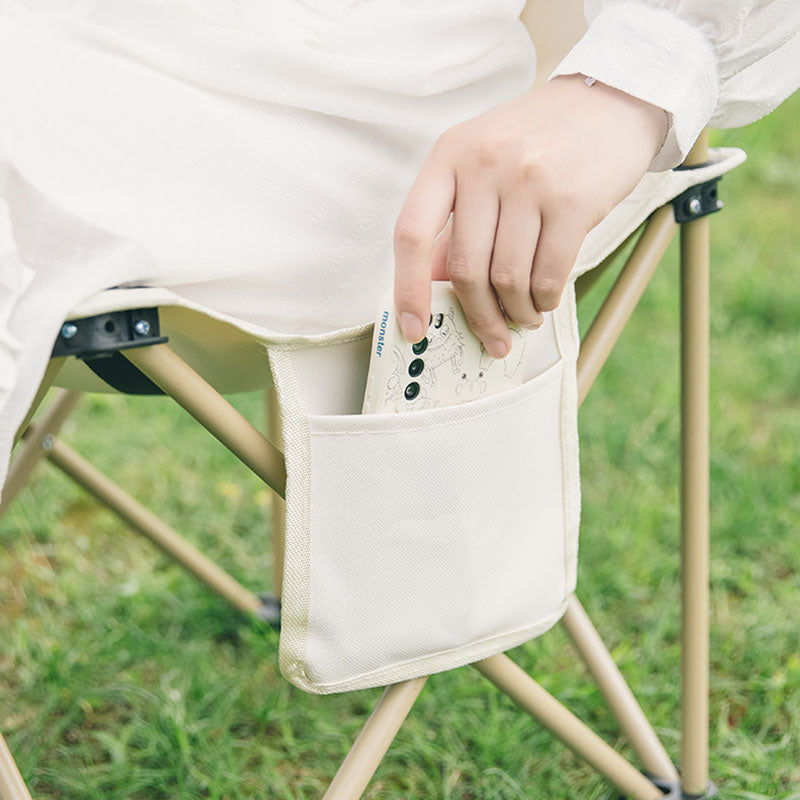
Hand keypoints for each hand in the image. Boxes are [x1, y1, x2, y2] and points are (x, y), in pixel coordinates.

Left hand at [392, 74, 667, 356]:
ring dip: (516, 312)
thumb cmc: (536, 142)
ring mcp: (530, 181)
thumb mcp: (482, 163)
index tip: (414, 329)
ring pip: (509, 279)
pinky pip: (549, 275)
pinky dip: (544, 300)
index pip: (411, 233)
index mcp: (449, 154)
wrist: (609, 101)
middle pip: (466, 269)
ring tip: (524, 316)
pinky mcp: (574, 201)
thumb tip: (431, 283)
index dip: (408, 289)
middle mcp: (485, 163)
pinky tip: (545, 300)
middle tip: (492, 335)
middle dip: (479, 316)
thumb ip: (455, 219)